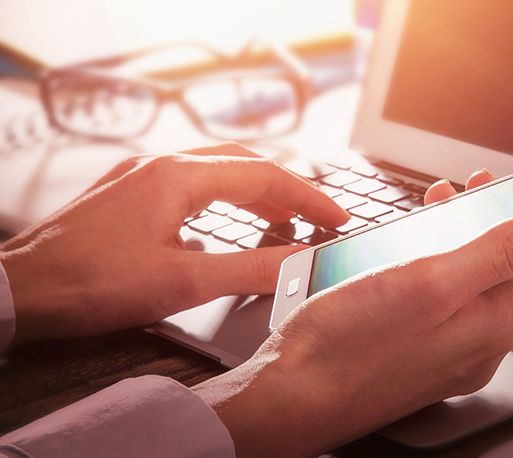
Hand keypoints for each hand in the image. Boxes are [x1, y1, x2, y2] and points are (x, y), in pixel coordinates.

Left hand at [0, 143, 349, 342]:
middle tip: (315, 215)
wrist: (22, 291)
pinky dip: (220, 199)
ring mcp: (138, 177)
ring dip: (253, 193)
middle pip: (242, 164)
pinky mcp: (124, 196)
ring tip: (281, 219)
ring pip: (213, 172)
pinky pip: (187, 184)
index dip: (308, 197)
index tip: (336, 217)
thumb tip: (301, 263)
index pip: (264, 177)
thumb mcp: (184, 282)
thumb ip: (249, 269)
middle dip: (285, 189)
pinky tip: (223, 224)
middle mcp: (159, 166)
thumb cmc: (91, 284)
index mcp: (178, 176)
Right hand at [192, 169, 512, 456]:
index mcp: (494, 325)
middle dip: (506, 220)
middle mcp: (480, 343)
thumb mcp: (432, 283)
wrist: (292, 398)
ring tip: (447, 203)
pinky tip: (417, 246)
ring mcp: (451, 349)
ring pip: (480, 281)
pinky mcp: (422, 349)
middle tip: (486, 184)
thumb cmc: (349, 347)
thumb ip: (504, 253)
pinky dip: (442, 263)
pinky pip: (450, 299)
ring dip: (470, 237)